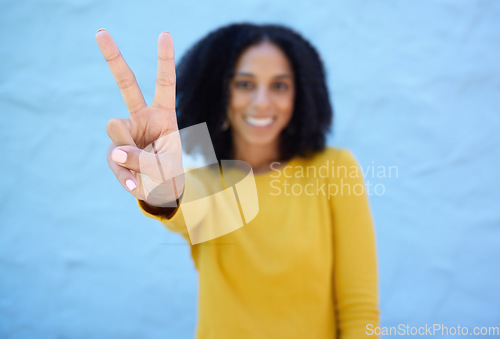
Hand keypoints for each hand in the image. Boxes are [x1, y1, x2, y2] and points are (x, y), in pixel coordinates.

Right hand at [96, 29, 183, 206]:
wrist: (161, 193)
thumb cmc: (170, 175)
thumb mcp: (166, 169)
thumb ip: (143, 160)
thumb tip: (115, 152)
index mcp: (164, 115)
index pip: (164, 84)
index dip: (164, 61)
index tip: (164, 34)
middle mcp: (143, 118)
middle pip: (126, 85)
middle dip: (113, 58)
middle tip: (101, 32)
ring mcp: (126, 133)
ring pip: (116, 129)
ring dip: (130, 154)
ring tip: (146, 172)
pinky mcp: (114, 151)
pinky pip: (114, 160)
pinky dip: (125, 176)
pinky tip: (135, 183)